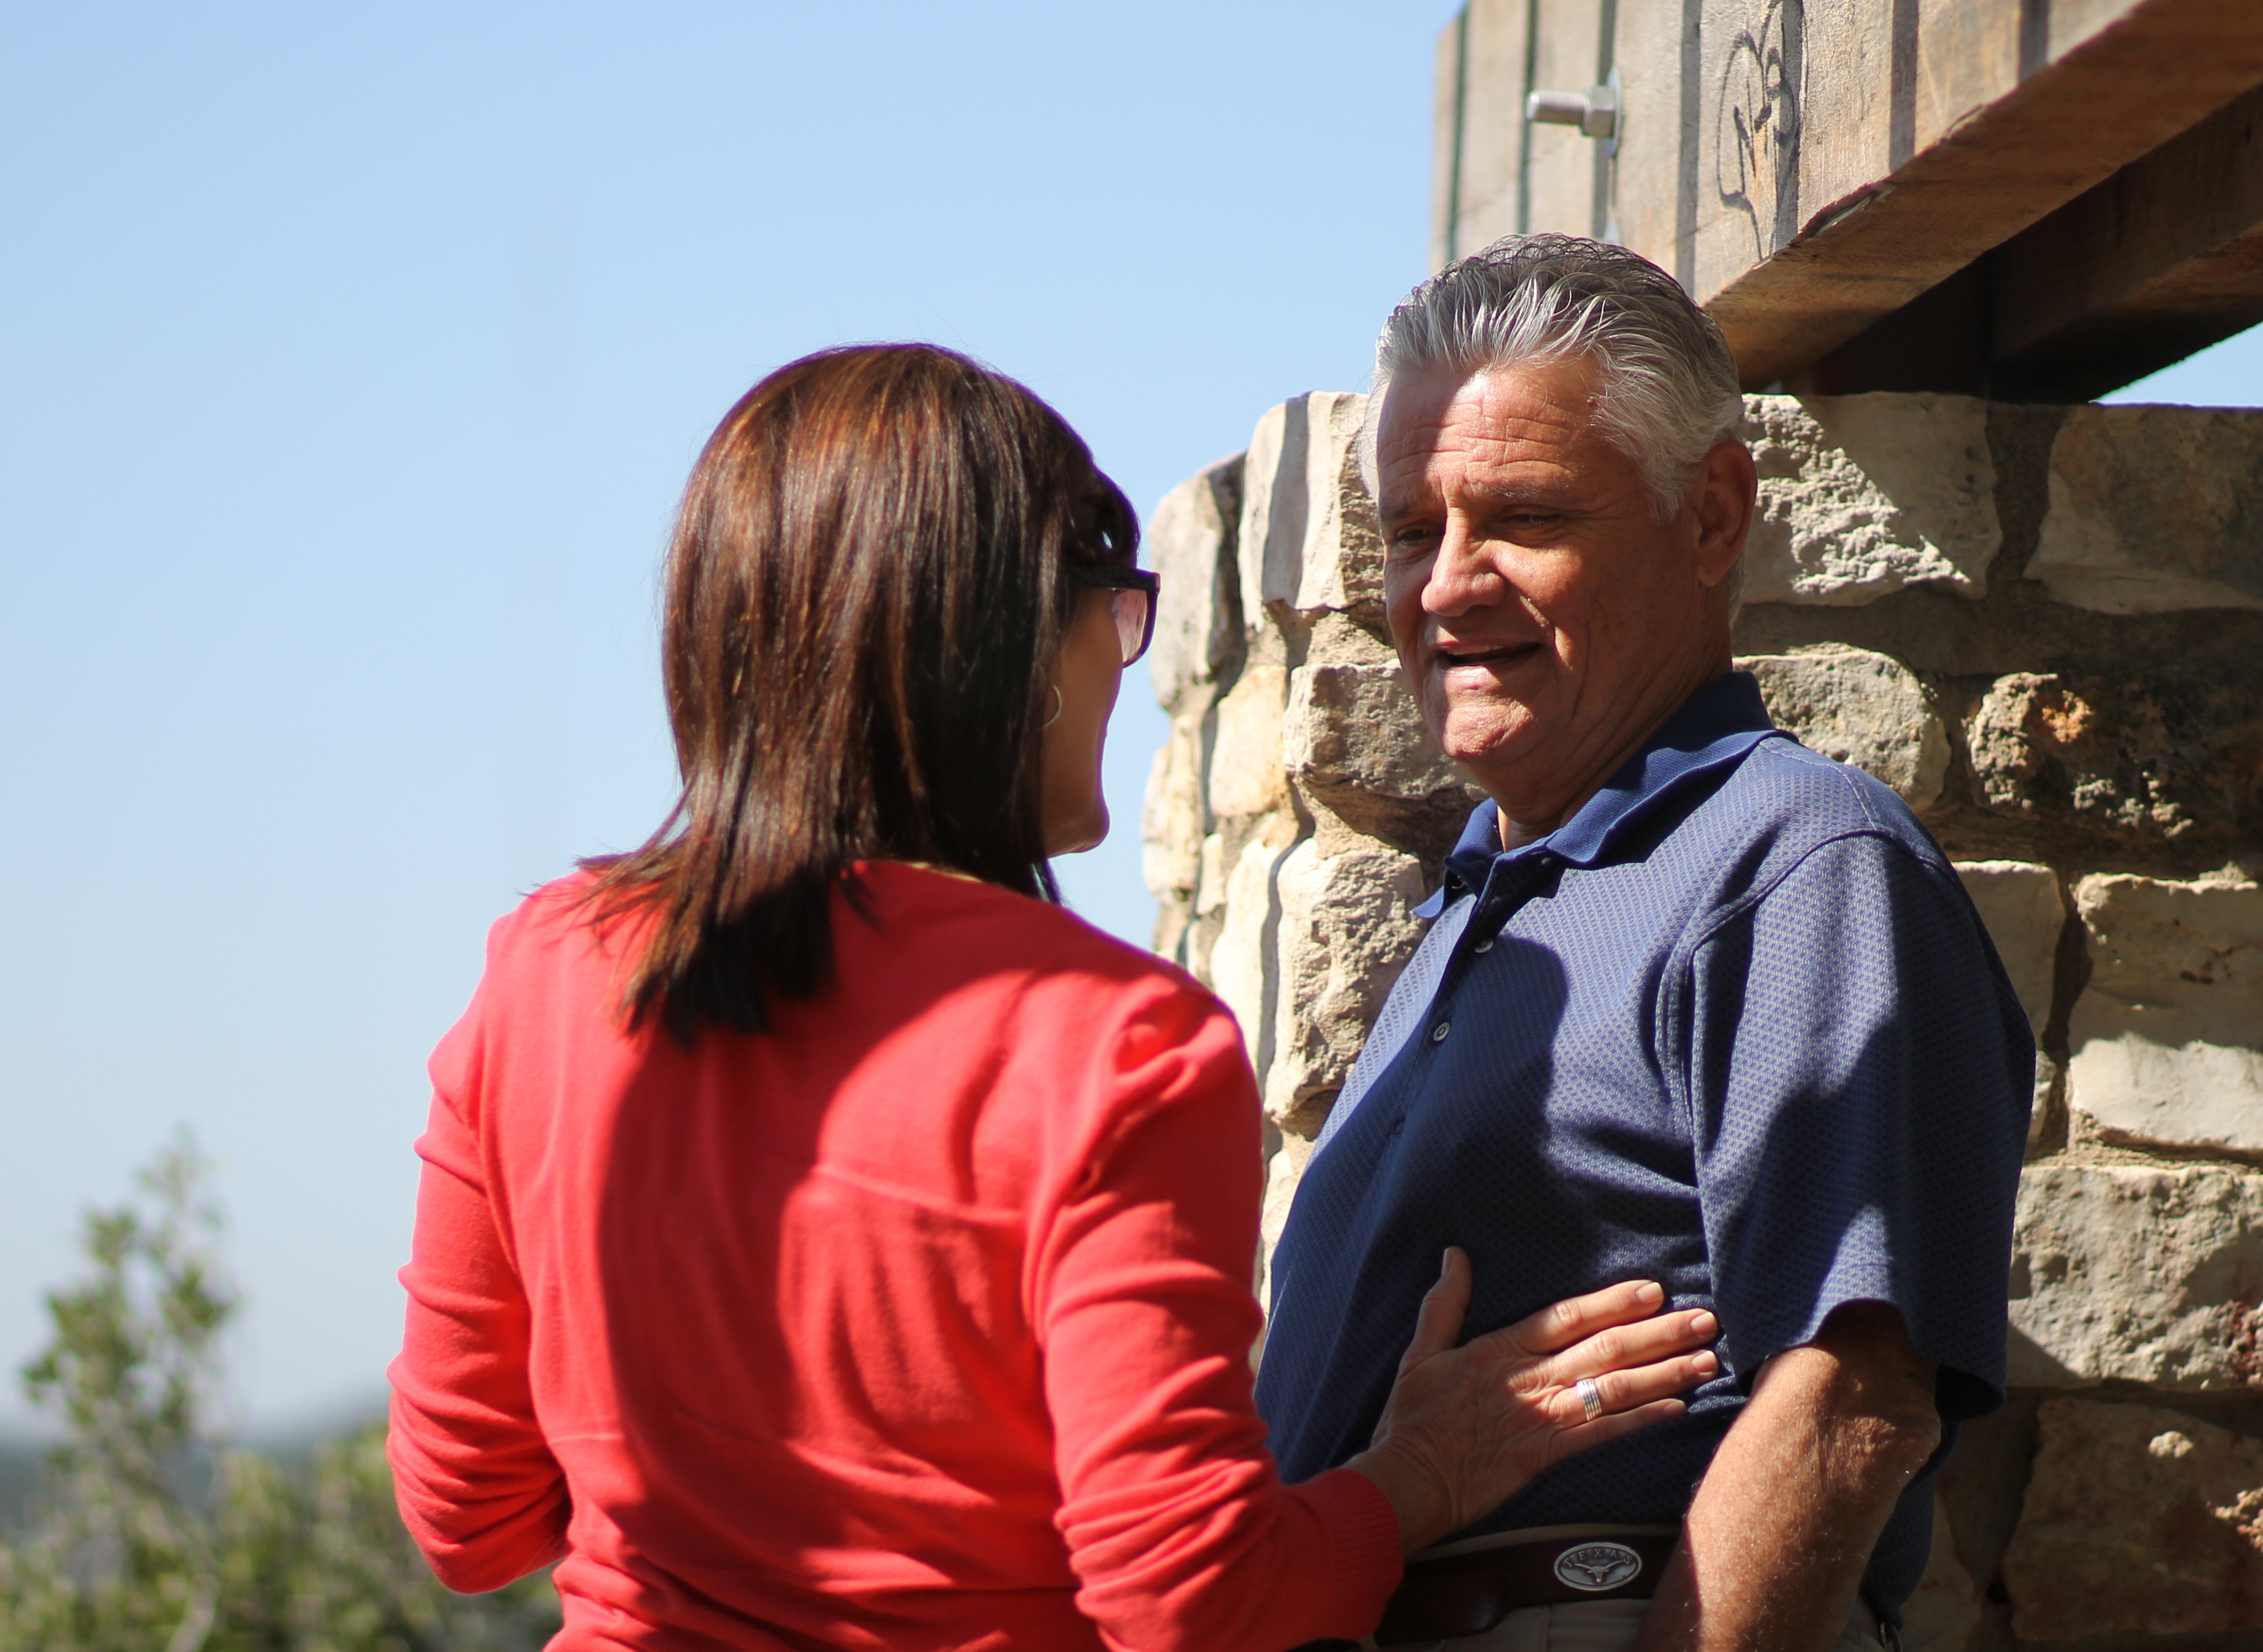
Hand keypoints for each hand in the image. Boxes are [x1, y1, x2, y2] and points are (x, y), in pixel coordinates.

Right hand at [1344, 1248, 1718, 1555]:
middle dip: (1658, 1333)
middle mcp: (1526, 1379)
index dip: (1612, 1302)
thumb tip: (1456, 1255)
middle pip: (1603, 1349)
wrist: (1405, 1481)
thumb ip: (1444, 1303)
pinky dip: (1640, 1421)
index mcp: (1498, 1349)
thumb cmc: (1411, 1418)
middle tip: (1704, 1320)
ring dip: (1663, 1373)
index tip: (1653, 1290)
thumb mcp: (1419, 1353)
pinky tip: (1676, 1410)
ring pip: (1611, 1389)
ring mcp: (1537, 1418)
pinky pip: (1600, 1435)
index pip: (1565, 1317)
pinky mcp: (1542, 1456)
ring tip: (1705, 1360)